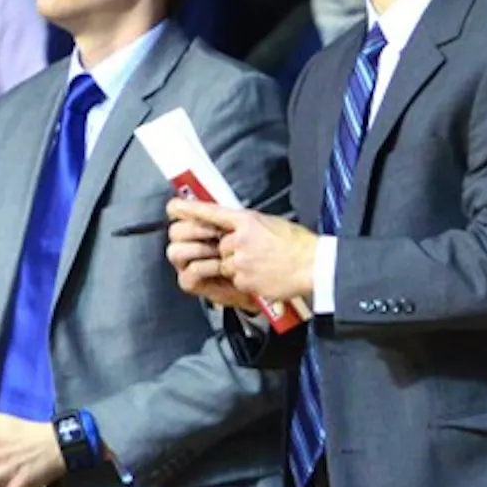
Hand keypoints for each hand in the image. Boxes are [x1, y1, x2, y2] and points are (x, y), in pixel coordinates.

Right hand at [165, 203, 257, 310]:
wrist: (267, 278)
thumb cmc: (257, 252)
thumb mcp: (245, 223)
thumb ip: (224, 212)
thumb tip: (208, 197)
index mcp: (197, 224)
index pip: (178, 211)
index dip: (182, 208)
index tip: (190, 207)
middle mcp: (188, 243)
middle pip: (175, 231)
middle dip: (195, 229)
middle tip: (216, 231)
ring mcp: (187, 263)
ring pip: (175, 251)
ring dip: (199, 248)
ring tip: (219, 251)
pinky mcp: (191, 283)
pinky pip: (190, 272)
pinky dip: (205, 267)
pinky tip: (220, 266)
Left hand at [168, 199, 316, 302]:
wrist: (313, 265)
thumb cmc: (298, 244)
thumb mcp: (271, 223)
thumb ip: (248, 225)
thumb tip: (236, 228)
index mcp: (247, 220)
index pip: (212, 212)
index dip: (190, 209)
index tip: (173, 207)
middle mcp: (239, 239)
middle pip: (218, 246)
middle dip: (229, 251)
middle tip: (250, 252)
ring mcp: (239, 260)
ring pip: (224, 264)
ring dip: (235, 266)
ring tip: (259, 265)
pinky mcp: (242, 279)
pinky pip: (234, 280)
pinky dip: (245, 279)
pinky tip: (263, 275)